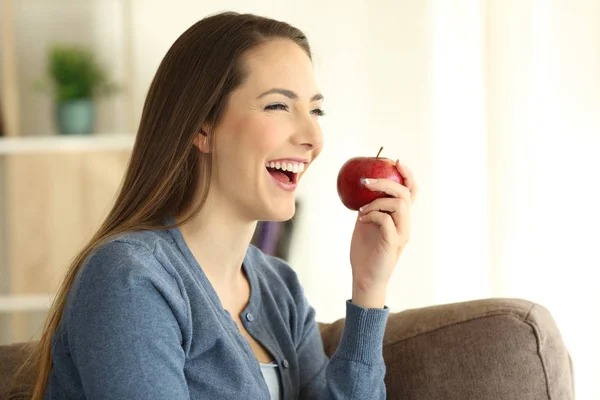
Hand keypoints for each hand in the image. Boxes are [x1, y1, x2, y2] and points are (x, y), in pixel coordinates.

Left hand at [350, 160, 417, 307]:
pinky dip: (373, 214)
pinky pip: (387, 220)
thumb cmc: (365, 252)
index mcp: (401, 218)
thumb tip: (361, 188)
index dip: (408, 175)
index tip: (396, 162)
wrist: (364, 277)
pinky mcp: (393, 242)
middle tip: (366, 181)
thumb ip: (370, 207)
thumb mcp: (366, 223)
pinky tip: (361, 218)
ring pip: (399, 204)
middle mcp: (405, 224)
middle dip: (385, 182)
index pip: (411, 192)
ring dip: (377, 201)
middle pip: (405, 194)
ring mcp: (401, 233)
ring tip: (362, 209)